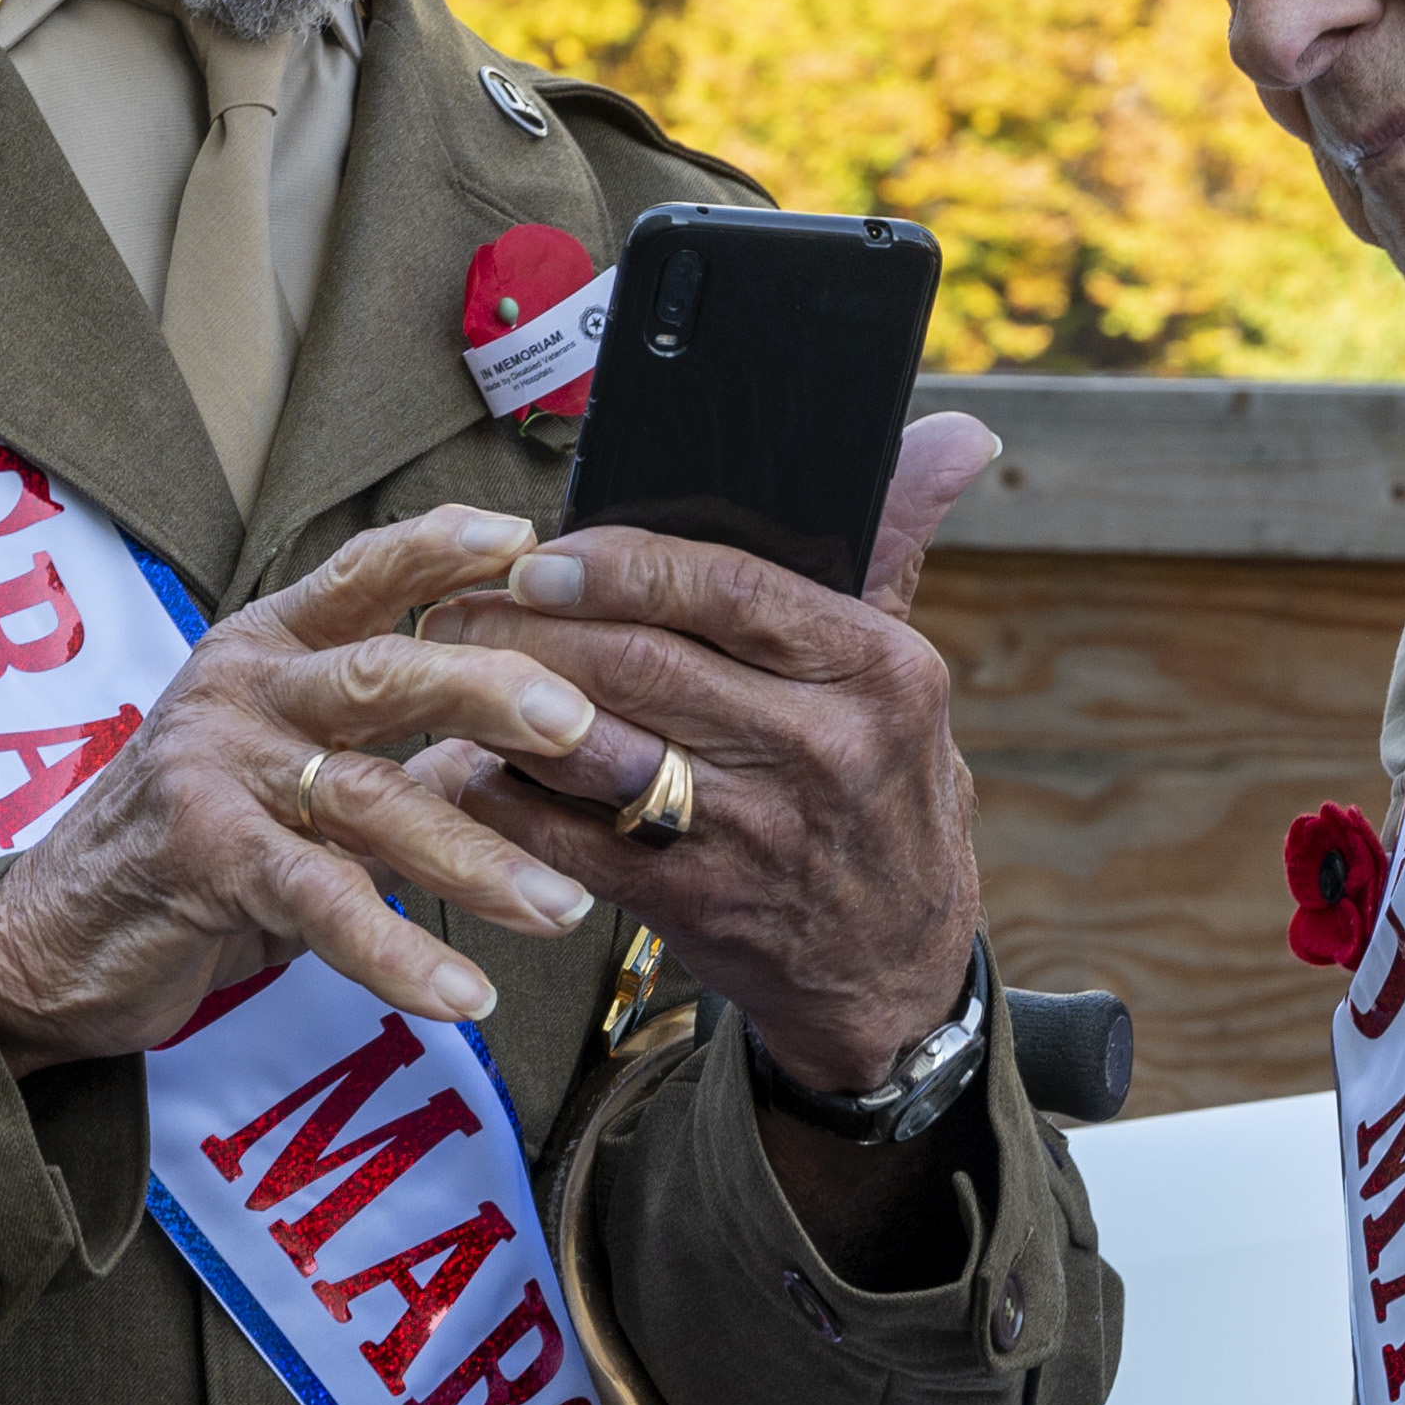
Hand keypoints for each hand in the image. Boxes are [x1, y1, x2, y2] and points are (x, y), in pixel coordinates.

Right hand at [0, 505, 606, 1072]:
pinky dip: (399, 954)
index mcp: (269, 648)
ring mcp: (220, 770)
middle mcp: (244, 691)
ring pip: (369, 797)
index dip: (447, 550)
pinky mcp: (206, 859)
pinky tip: (464, 993)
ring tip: (561, 905)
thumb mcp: (297, 769)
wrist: (56, 933)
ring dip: (476, 857)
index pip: (365, 572)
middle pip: (381, 670)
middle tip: (581, 722)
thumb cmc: (195, 842)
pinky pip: (323, 903)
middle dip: (489, 690)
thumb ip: (398, 743)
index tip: (532, 542)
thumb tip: (537, 726)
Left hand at [415, 415, 1002, 1094]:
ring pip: (595, 747)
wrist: (893, 973)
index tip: (543, 553)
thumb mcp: (903, 675)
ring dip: (501, 706)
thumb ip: (894, 545)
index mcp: (877, 670)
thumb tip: (958, 431)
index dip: (618, 564)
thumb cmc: (886, 794)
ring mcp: (753, 832)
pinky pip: (566, 837)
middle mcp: (821, 748)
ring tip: (446, 669)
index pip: (727, 587)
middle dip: (534, 626)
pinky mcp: (692, 903)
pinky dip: (503, 797)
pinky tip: (467, 765)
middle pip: (642, 662)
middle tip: (462, 603)